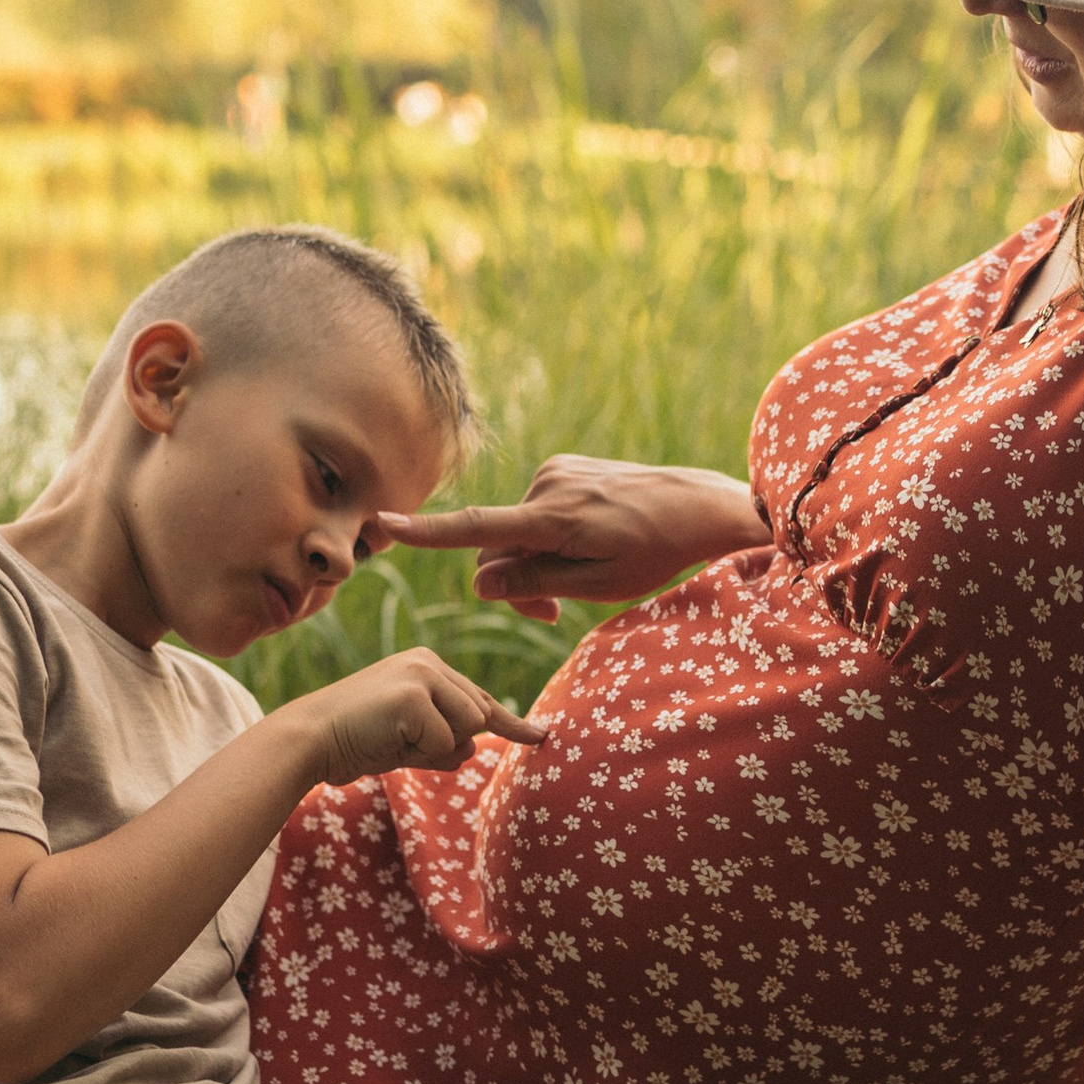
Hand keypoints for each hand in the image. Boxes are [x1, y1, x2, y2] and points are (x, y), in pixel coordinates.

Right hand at [299, 647, 543, 788]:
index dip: (511, 724)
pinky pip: (444, 743)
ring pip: (469, 729)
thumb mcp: (408, 740)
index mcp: (427, 666)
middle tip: (397, 742)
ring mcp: (422, 674)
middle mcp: (428, 662)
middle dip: (447, 744)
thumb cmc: (355, 741)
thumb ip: (444, 740)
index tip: (540, 736)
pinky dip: (419, 755)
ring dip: (434, 750)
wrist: (309, 739)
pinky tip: (387, 739)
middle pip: (479, 718)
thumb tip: (476, 747)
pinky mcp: (414, 694)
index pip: (478, 700)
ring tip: (392, 740)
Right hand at [376, 456, 766, 620]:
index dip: (428, 533)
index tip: (385, 524)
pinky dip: (547, 535)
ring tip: (581, 575)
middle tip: (552, 615)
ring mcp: (554, 472)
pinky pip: (534, 512)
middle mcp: (546, 486)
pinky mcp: (563, 468)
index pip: (478, 528)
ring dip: (533, 559)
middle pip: (496, 547)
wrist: (699, 505)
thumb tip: (481, 583)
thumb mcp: (598, 585)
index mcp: (553, 518)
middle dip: (512, 582)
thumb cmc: (655, 553)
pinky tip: (589, 542)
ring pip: (515, 532)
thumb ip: (535, 583)